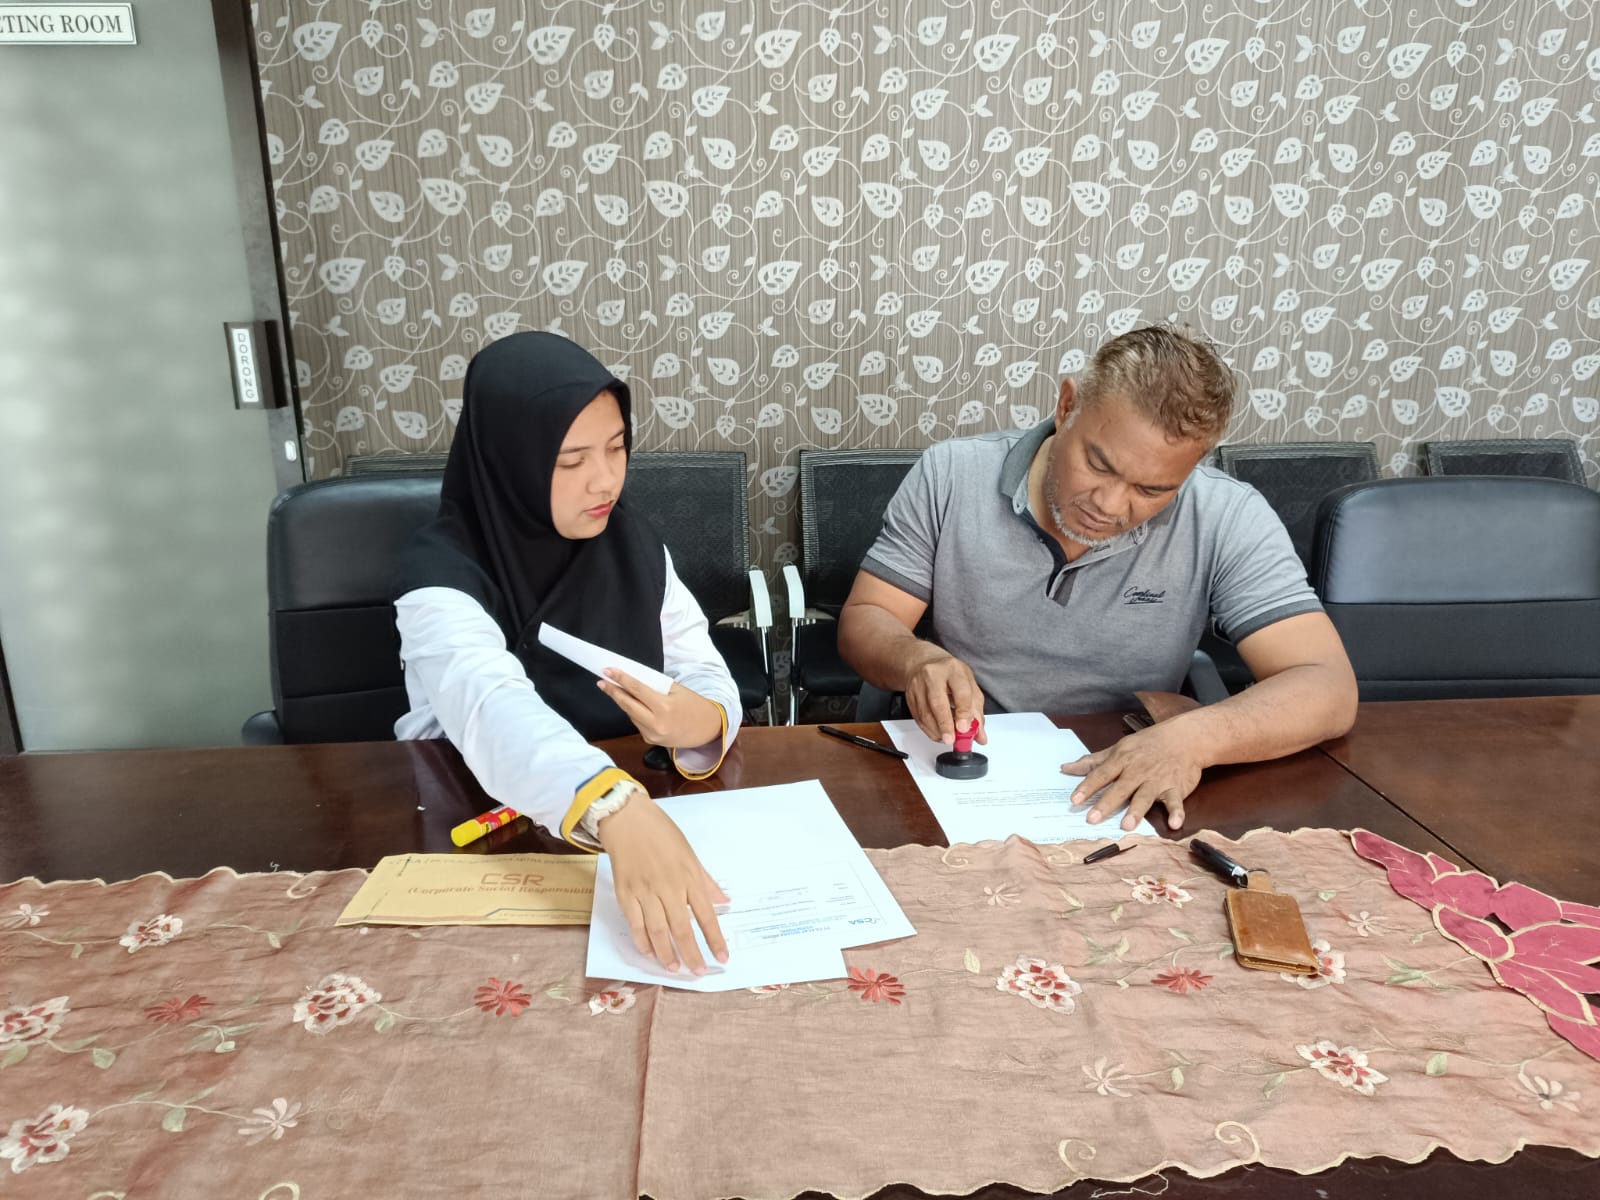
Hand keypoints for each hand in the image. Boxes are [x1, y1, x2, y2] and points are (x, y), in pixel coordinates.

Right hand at [597, 793, 728, 974]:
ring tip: (675, 968)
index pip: (706, 914)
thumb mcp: (690, 854)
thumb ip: (706, 881)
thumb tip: (725, 902)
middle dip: (692, 954)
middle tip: (698, 972)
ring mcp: (645, 891)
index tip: (723, 958)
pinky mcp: (625, 894)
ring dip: (667, 953)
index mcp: (689, 876)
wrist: (627, 819)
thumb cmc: (662, 834)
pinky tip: (650, 953)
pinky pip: (635, 924)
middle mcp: (668, 886)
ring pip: (657, 931)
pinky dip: (643, 941)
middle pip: (681, 928)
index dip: (715, 939)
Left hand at [598, 670, 721, 748]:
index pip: (637, 690)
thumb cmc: (694, 705)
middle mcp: (656, 723)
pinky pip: (637, 723)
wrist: (707, 729)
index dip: (621, 679)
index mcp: (664, 707)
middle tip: (601, 681)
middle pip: (628, 705)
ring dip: (623, 702)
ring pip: (631, 715)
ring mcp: (652, 734)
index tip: (608, 671)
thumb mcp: (677, 691)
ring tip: (615, 690)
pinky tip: (633, 705)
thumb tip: (632, 682)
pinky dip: (634, 713)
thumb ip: (655, 687)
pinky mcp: (651, 741)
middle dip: (613, 692)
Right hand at [903, 650, 988, 745]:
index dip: (963, 712)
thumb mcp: (969, 685)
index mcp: (953, 669)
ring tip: (947, 739)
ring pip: (925, 713)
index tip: (965, 728)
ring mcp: (918, 685)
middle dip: (945, 724)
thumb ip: (976, 711)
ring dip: (937, 731)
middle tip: (952, 739)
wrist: (923, 663)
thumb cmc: (949, 674)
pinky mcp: (910, 697)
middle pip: (938, 702)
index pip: (960, 691)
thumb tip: (980, 735)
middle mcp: (933, 675)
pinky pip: (918, 718)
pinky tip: (938, 734)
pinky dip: (929, 730)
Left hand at [1059, 723, 1204, 831]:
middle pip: (1120, 788)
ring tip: (1127, 825)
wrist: (1184, 738)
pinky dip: (1176, 812)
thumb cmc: (1147, 744)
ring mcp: (1157, 779)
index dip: (1087, 787)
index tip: (1074, 800)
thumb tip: (1065, 768)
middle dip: (1106, 803)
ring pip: (1144, 796)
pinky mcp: (1176, 787)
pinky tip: (1174, 824)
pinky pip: (1175, 801)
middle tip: (1092, 819)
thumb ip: (1092, 761)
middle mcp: (1137, 771)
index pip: (1101, 774)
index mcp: (1122, 760)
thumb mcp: (1118, 748)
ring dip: (1136, 810)